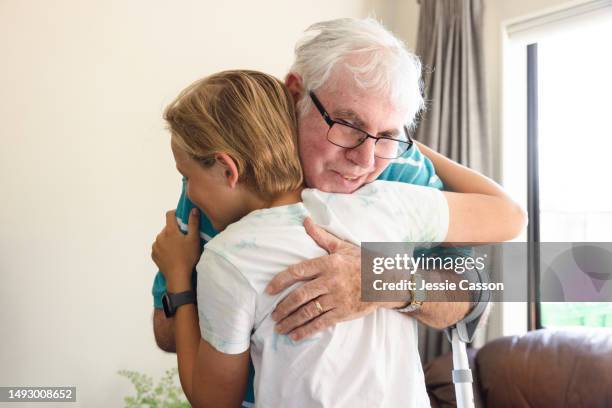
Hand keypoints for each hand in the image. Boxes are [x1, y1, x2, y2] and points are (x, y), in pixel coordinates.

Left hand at [151, 208, 200, 289]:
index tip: (182, 218)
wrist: (178, 276)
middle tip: (184, 238)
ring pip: (163, 237)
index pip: (169, 215)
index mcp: (170, 231)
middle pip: (167, 227)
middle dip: (174, 230)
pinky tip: (172, 254)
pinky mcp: (154, 255)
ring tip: (178, 248)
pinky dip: (164, 248)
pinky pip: (159, 247)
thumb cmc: (188, 257)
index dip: (176, 214)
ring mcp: (156, 246)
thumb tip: (193, 209)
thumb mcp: (194, 239)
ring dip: (169, 239)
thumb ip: (193, 223)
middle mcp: (160, 236)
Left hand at [265, 217, 378, 340]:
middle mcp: (330, 281)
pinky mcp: (343, 312)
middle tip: (273, 315)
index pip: (298, 271)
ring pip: (308, 312)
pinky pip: (321, 323)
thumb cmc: (362, 261)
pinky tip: (295, 335)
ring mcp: (337, 298)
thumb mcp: (342, 246)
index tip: (269, 290)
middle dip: (283, 307)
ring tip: (279, 327)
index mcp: (328, 263)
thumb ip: (321, 236)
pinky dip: (306, 330)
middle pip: (300, 295)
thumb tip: (305, 221)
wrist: (386, 281)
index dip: (280, 281)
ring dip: (291, 321)